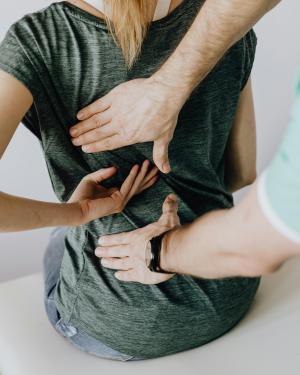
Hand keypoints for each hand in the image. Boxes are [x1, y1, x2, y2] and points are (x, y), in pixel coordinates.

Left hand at [68, 160, 157, 224]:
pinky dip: (132, 176)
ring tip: (148, 163)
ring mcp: (121, 202)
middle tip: (157, 167)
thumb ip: (103, 173)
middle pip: (138, 187)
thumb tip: (116, 168)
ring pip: (135, 185)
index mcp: (115, 196)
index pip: (132, 186)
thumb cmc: (80, 196)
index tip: (148, 168)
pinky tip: (136, 167)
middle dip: (147, 176)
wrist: (75, 208)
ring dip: (142, 174)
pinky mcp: (118, 201)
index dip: (141, 177)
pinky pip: (127, 185)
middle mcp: (121, 201)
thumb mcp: (92, 179)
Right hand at [69, 77, 186, 173]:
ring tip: (72, 131)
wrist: (164, 93)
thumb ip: (160, 155)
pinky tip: (79, 115)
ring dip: (82, 126)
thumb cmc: (165, 116)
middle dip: (84, 138)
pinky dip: (88, 110)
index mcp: (129, 137)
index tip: (84, 149)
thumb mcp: (163, 138)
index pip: (108, 144)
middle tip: (73, 141)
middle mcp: (119, 125)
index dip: (95, 147)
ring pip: (95, 121)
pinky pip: (98, 105)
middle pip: (98, 133)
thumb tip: (165, 170)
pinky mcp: (115, 97)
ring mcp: (116, 110)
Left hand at [95, 194, 179, 283]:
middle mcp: (133, 250)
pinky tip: (118, 276)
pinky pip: (129, 275)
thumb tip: (171, 195)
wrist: (172, 251)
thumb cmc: (169, 234)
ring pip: (120, 263)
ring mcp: (136, 263)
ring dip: (111, 263)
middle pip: (116, 250)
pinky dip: (123, 275)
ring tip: (103, 263)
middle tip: (97, 252)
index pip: (120, 238)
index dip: (110, 239)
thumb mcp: (169, 218)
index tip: (100, 240)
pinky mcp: (142, 275)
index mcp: (137, 237)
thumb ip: (168, 208)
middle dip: (106, 251)